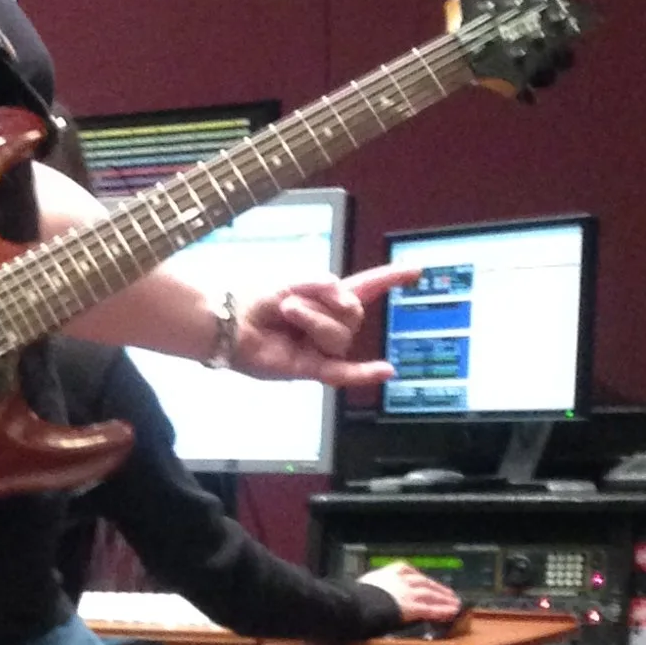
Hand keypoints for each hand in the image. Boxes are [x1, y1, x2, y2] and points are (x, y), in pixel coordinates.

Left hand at [231, 258, 418, 386]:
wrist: (230, 323)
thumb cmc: (257, 301)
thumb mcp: (292, 282)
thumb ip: (322, 284)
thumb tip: (343, 295)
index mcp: (329, 299)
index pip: (368, 286)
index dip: (391, 278)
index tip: (415, 271)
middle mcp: (331, 324)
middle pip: (353, 313)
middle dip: (323, 303)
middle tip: (291, 302)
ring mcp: (323, 348)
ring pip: (340, 335)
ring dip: (312, 319)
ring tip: (286, 314)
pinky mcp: (312, 368)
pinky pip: (345, 373)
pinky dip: (365, 373)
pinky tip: (385, 370)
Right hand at [363, 560, 462, 621]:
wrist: (354, 604)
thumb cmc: (352, 598)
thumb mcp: (361, 587)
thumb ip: (369, 589)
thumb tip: (363, 594)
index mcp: (385, 573)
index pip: (406, 570)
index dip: (417, 576)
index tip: (423, 579)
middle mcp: (400, 580)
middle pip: (423, 582)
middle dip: (437, 588)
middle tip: (447, 593)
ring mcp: (407, 593)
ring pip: (430, 594)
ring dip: (443, 598)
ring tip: (453, 603)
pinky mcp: (412, 607)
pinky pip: (430, 609)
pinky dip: (442, 610)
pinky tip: (450, 612)